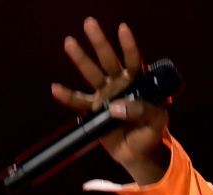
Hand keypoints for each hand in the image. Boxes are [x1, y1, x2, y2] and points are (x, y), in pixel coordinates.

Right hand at [50, 17, 169, 184]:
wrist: (138, 153)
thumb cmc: (150, 132)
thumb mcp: (156, 121)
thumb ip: (142, 110)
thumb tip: (115, 107)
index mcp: (137, 84)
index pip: (134, 62)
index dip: (129, 46)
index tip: (122, 29)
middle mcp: (119, 85)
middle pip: (109, 60)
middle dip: (100, 42)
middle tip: (90, 23)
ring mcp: (105, 96)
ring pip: (92, 74)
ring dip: (81, 59)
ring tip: (70, 43)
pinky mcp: (94, 111)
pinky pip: (79, 102)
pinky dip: (67, 96)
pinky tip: (56, 89)